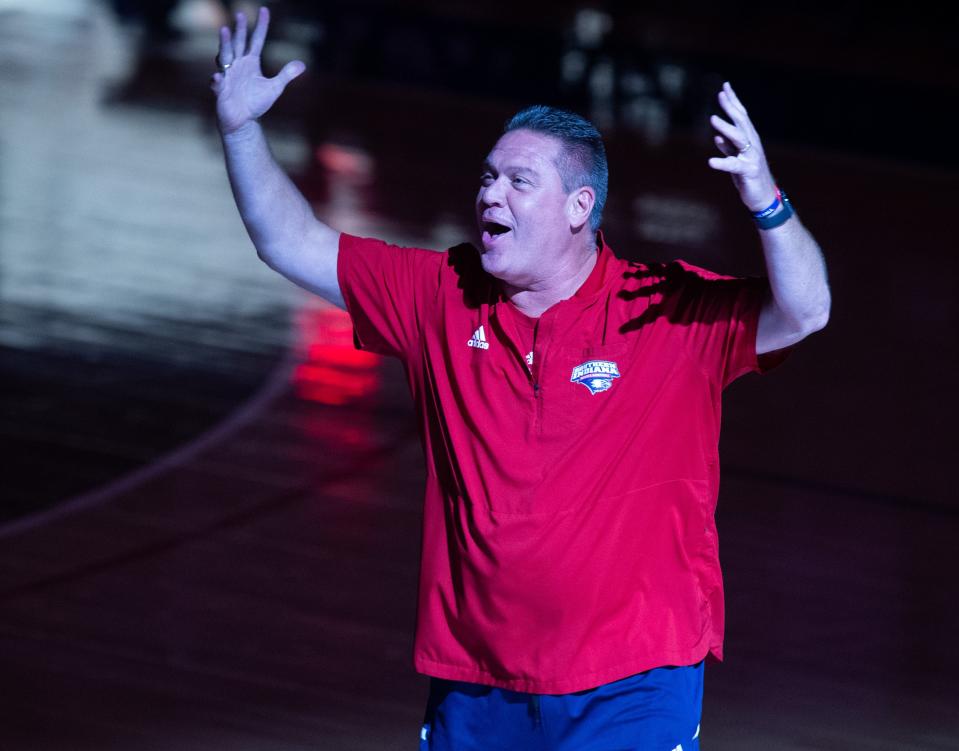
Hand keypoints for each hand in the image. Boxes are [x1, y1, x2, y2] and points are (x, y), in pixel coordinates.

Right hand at [211, 6, 304, 135]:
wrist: (242, 120)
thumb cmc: (256, 103)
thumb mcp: (274, 88)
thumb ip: (286, 75)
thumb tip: (302, 65)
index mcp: (250, 62)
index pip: (256, 39)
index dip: (261, 26)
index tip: (264, 10)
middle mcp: (237, 64)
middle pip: (238, 43)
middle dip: (239, 29)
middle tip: (240, 13)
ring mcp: (227, 75)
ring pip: (224, 56)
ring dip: (224, 44)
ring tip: (224, 30)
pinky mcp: (220, 89)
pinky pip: (217, 83)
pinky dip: (217, 80)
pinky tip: (218, 78)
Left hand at [707, 82, 777, 212]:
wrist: (763, 197)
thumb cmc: (749, 177)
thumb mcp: (737, 160)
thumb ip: (728, 148)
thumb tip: (718, 138)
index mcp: (749, 140)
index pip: (741, 116)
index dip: (733, 101)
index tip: (724, 87)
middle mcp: (752, 144)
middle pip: (741, 122)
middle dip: (731, 107)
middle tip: (720, 94)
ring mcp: (751, 157)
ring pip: (739, 138)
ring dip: (726, 128)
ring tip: (713, 119)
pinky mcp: (748, 171)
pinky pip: (734, 165)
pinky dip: (722, 162)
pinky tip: (711, 161)